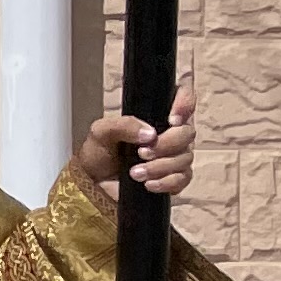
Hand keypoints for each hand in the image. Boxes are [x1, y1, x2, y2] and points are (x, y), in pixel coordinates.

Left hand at [74, 89, 197, 205]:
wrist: (93, 183)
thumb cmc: (99, 152)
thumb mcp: (101, 132)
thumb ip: (123, 125)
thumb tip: (150, 134)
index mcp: (155, 116)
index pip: (183, 97)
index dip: (186, 103)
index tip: (173, 120)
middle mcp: (170, 133)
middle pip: (187, 133)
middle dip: (166, 144)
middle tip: (141, 152)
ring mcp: (174, 156)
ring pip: (185, 157)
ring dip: (160, 166)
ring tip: (135, 172)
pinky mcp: (174, 177)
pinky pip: (183, 178)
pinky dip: (166, 182)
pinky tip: (148, 184)